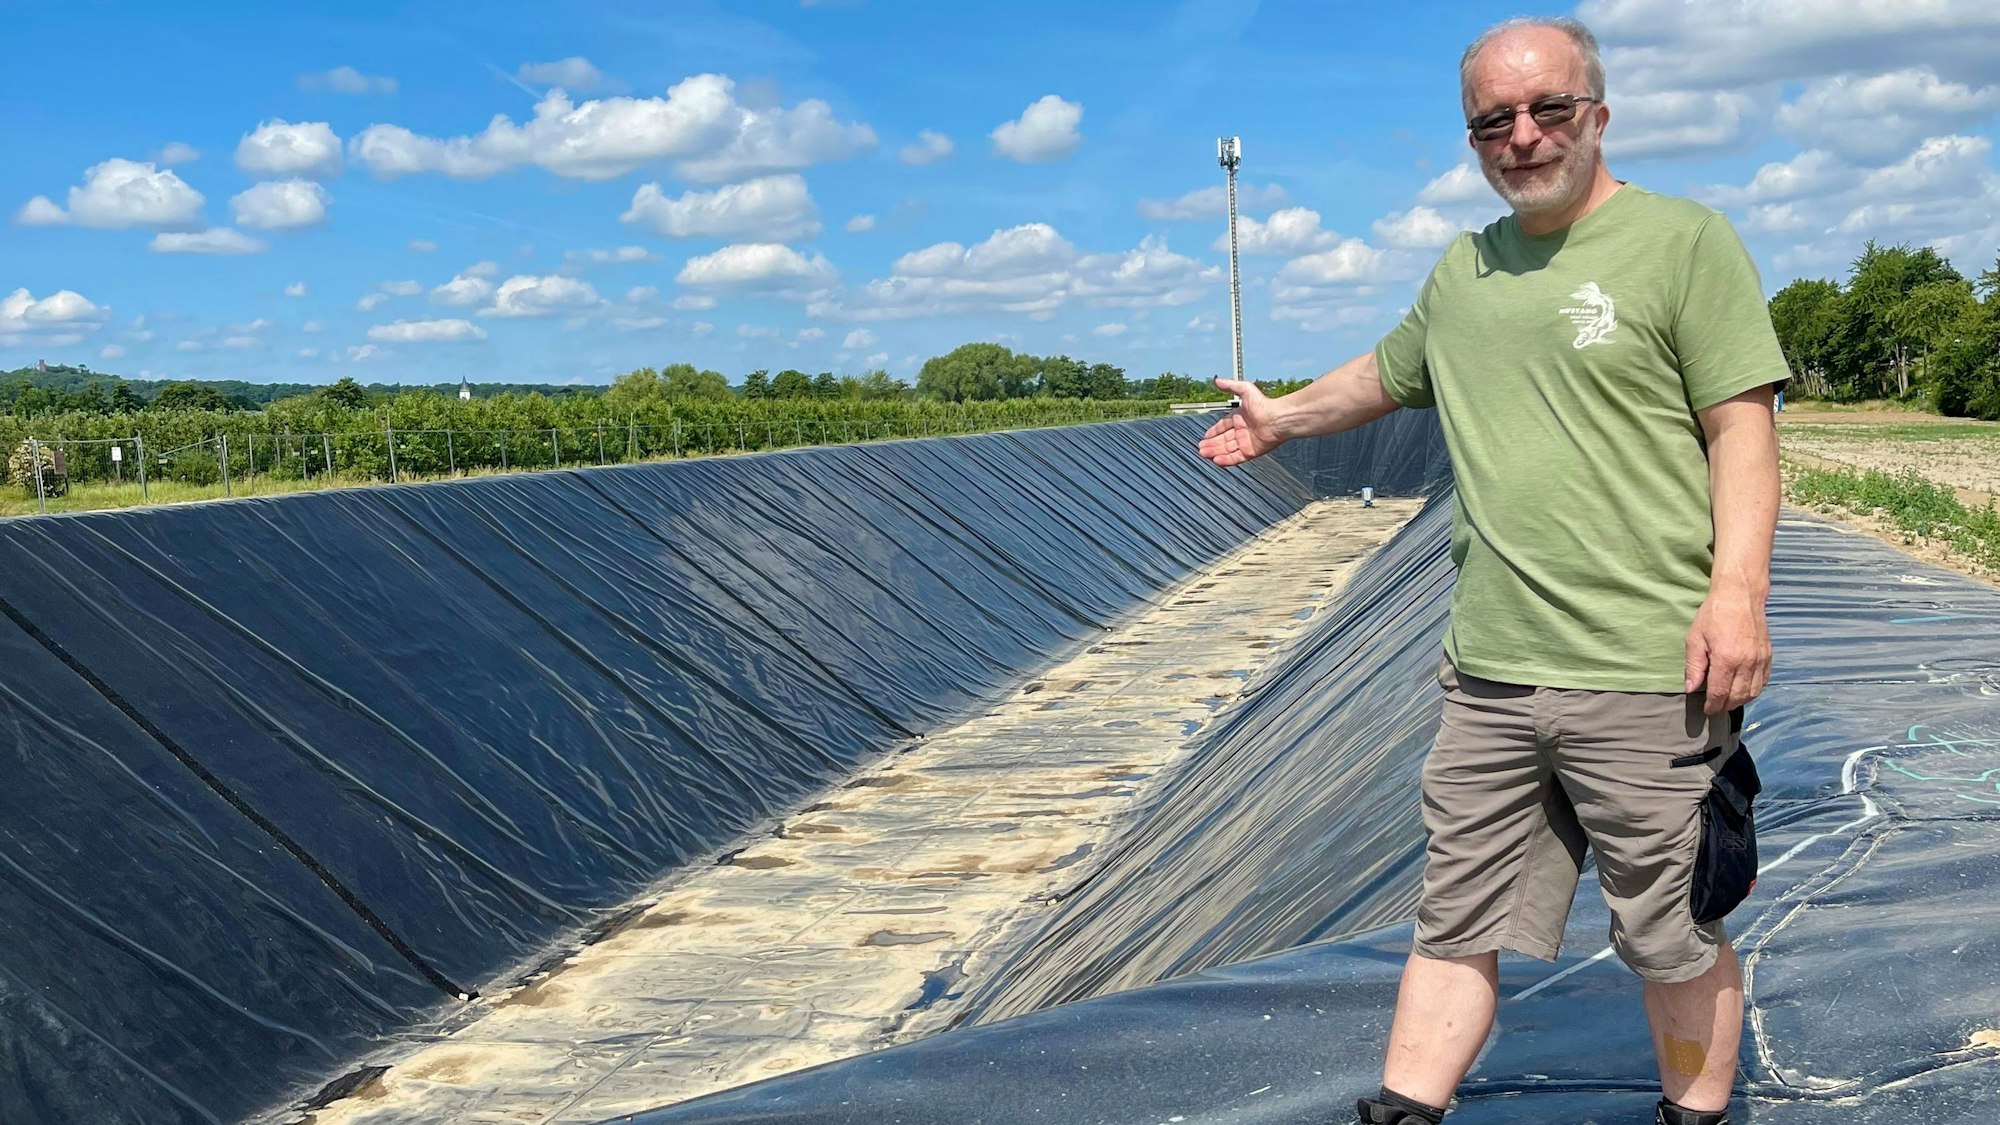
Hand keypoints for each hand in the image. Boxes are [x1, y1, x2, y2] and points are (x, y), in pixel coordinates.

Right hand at [1197, 378, 1285, 466]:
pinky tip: (1216, 460)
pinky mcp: (1251, 452)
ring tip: (1204, 453)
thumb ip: (1230, 385)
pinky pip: (1235, 457)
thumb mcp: (1245, 390)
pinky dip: (1226, 460)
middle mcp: (1243, 430)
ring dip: (1215, 451)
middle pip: (1223, 439)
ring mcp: (1246, 442)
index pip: (1223, 425)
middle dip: (1211, 443)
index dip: (1214, 430)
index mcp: (1240, 417)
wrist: (1278, 419)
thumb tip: (1217, 380)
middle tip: (1201, 447)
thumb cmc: (1264, 404)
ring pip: (1227, 449)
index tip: (1206, 435)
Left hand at [1684, 587, 1770, 713]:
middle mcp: (1747, 663)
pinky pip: (1764, 681)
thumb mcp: (1695, 638)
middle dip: (1726, 706)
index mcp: (1726, 659)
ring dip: (1741, 701)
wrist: (1740, 596)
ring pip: (1753, 692)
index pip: (1720, 693)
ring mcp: (1760, 660)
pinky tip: (1744, 690)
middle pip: (1738, 696)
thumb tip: (1691, 688)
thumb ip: (1694, 666)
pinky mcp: (1768, 656)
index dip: (1713, 705)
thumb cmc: (1713, 614)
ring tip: (1728, 701)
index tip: (1707, 710)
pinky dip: (1754, 690)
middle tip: (1716, 708)